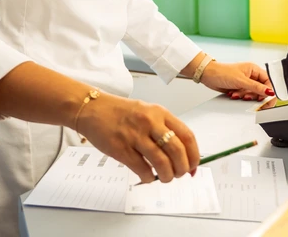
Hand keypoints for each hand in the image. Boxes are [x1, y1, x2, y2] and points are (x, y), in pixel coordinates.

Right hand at [77, 94, 199, 183]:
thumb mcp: (147, 113)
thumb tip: (182, 156)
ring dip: (167, 176)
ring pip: (161, 162)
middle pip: (177, 151)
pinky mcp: (121, 149)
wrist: (93, 109)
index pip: (187, 136)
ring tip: (165, 177)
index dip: (194, 155)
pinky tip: (147, 176)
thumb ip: (164, 130)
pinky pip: (142, 169)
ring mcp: (135, 136)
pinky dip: (149, 178)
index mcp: (159, 113)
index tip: (194, 165)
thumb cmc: (121, 113)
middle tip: (180, 174)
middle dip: (182, 168)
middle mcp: (149, 122)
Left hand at [199, 61, 273, 100]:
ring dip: (246, 96)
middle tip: (249, 98)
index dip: (269, 91)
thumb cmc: (222, 72)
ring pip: (253, 94)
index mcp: (254, 69)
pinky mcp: (240, 88)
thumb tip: (269, 92)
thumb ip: (256, 87)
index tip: (267, 99)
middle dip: (255, 95)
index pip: (268, 81)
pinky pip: (245, 96)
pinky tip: (233, 94)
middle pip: (261, 89)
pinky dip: (240, 97)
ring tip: (237, 94)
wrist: (208, 75)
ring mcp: (245, 82)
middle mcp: (251, 75)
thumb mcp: (241, 81)